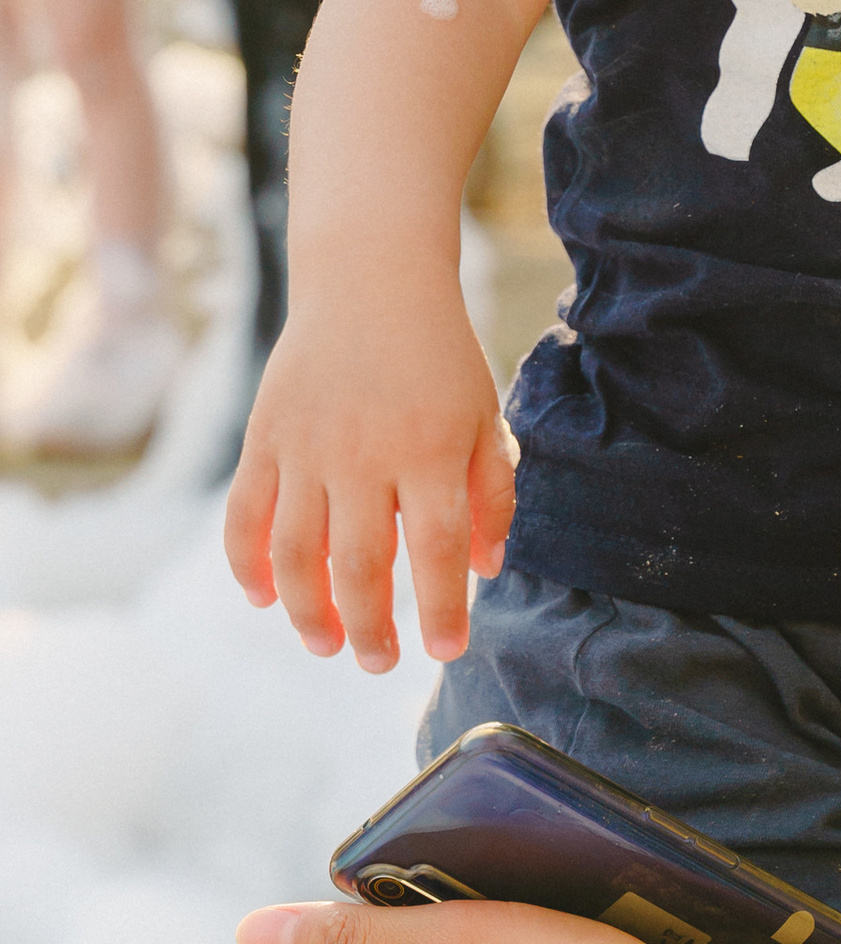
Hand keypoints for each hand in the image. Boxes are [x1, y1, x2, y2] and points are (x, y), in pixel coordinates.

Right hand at [225, 285, 515, 672]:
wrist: (371, 281)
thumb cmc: (439, 356)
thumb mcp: (484, 415)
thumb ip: (491, 492)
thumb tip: (484, 569)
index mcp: (429, 449)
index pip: (438, 550)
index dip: (442, 609)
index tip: (448, 650)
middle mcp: (364, 453)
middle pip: (360, 565)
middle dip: (371, 629)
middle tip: (380, 663)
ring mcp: (306, 447)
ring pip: (295, 554)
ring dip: (309, 613)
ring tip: (328, 645)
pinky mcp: (265, 439)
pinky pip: (245, 517)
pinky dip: (248, 567)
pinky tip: (266, 601)